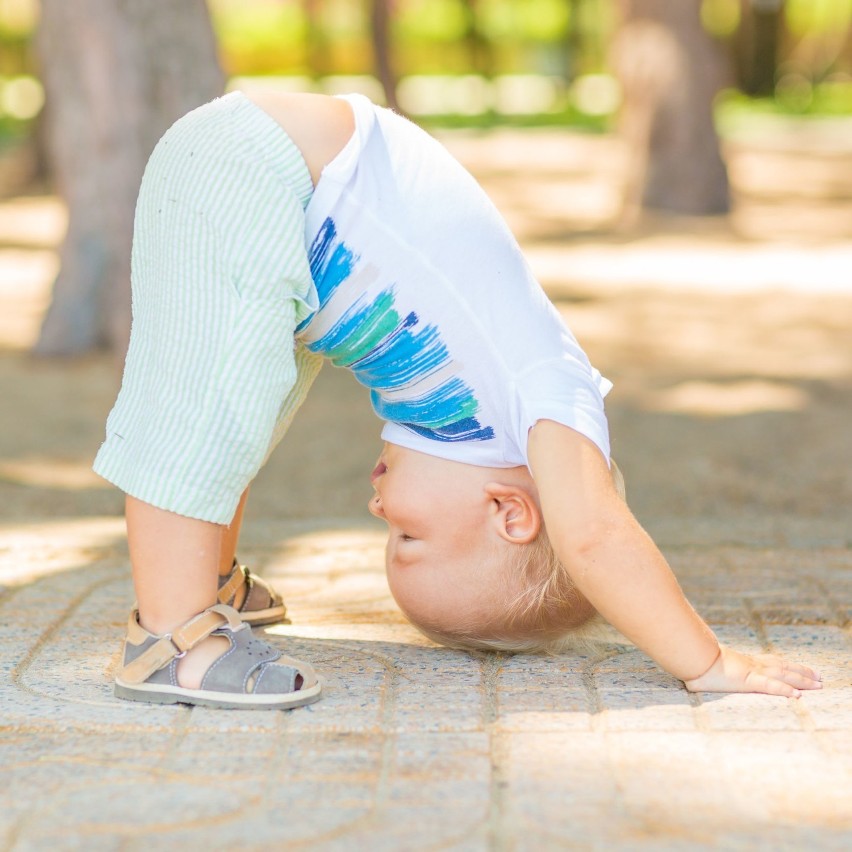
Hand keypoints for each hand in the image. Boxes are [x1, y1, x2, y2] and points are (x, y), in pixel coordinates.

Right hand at [683, 645, 822, 697]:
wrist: (691, 656)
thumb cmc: (695, 661)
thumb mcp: (706, 667)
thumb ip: (706, 673)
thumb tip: (694, 678)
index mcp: (743, 661)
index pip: (770, 661)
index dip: (787, 665)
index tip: (800, 668)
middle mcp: (751, 664)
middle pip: (782, 666)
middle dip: (801, 671)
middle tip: (819, 676)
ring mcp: (751, 671)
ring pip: (783, 674)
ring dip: (802, 680)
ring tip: (818, 684)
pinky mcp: (748, 681)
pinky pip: (771, 686)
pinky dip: (785, 690)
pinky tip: (798, 695)